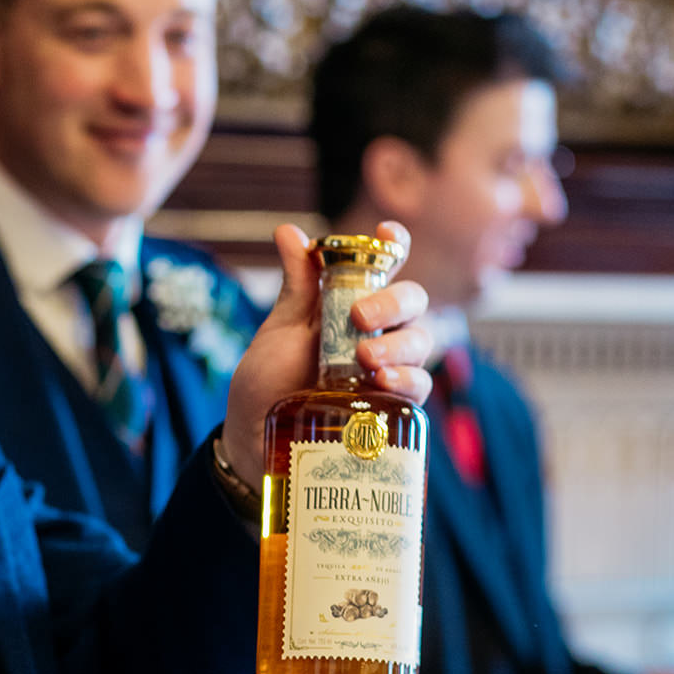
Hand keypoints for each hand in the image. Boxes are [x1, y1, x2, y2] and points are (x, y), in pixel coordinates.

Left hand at [220, 221, 431, 488]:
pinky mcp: (392, 408)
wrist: (253, 442)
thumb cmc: (267, 382)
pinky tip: (382, 381)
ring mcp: (388, 369)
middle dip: (393, 303)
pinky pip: (418, 387)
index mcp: (350, 304)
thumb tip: (289, 231)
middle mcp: (377, 333)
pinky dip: (406, 380)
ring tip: (365, 357)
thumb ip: (297, 286)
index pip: (384, 266)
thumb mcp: (279, 330)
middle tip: (360, 317)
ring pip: (420, 343)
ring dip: (399, 345)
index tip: (388, 235)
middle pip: (412, 302)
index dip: (394, 246)